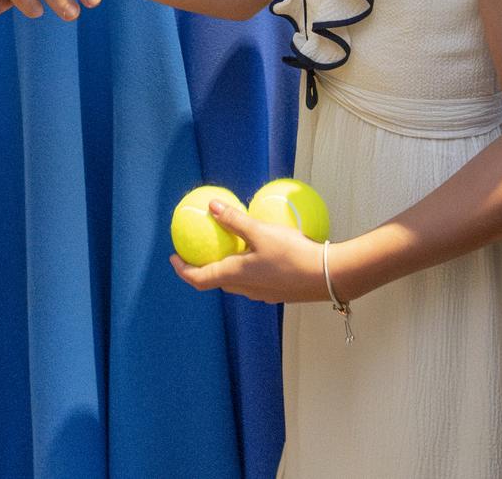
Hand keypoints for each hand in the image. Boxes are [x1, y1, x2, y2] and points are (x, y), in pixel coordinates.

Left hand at [170, 198, 328, 304]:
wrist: (327, 276)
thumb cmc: (291, 254)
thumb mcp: (260, 232)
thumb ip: (234, 220)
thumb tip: (210, 207)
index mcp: (235, 275)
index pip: (199, 279)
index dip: (183, 270)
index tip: (174, 257)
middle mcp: (245, 289)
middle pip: (216, 281)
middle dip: (204, 267)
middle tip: (199, 249)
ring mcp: (262, 294)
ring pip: (236, 281)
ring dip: (227, 268)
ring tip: (229, 248)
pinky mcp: (277, 292)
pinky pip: (254, 280)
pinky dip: (246, 268)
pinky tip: (259, 253)